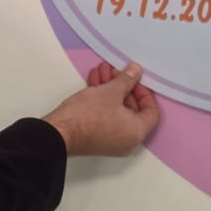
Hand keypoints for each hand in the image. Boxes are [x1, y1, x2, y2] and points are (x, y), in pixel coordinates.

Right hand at [43, 61, 159, 156]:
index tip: (135, 78)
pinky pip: (106, 116)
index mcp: (137, 132)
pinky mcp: (96, 137)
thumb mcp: (111, 91)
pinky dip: (102, 100)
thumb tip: (136, 71)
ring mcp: (111, 140)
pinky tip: (94, 81)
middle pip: (132, 108)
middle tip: (116, 70)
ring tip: (101, 70)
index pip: (151, 111)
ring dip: (110, 89)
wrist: (59, 132)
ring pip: (116, 110)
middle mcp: (127, 140)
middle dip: (123, 86)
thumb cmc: (88, 115)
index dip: (144, 91)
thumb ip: (127, 79)